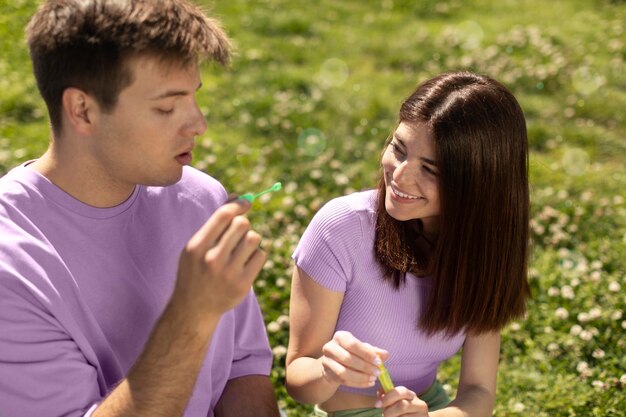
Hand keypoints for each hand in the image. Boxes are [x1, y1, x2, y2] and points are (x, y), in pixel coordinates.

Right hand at [172, 198, 265, 321]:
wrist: (194, 308)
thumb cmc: (196, 269)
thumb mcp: (196, 246)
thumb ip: (215, 222)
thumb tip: (237, 196)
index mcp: (197, 246)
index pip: (224, 215)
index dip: (238, 204)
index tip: (247, 202)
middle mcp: (212, 259)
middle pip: (242, 224)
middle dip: (243, 224)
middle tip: (238, 234)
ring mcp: (228, 273)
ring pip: (254, 238)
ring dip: (251, 239)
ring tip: (241, 249)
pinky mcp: (243, 284)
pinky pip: (261, 255)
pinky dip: (256, 255)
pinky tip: (246, 262)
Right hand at [320, 330, 387, 388]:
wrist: (333, 362)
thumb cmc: (351, 352)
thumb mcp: (362, 348)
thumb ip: (374, 351)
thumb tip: (386, 354)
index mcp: (340, 336)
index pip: (353, 344)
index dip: (366, 354)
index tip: (379, 362)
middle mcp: (330, 347)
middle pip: (347, 358)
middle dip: (365, 367)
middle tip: (378, 372)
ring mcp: (327, 361)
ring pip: (344, 372)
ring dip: (361, 377)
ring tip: (373, 378)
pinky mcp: (327, 374)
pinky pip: (343, 381)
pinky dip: (358, 384)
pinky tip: (368, 383)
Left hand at [376, 386, 428, 416]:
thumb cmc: (404, 412)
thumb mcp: (397, 402)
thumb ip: (388, 396)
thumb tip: (380, 391)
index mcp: (412, 395)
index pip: (401, 391)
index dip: (387, 397)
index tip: (377, 404)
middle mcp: (419, 404)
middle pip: (402, 405)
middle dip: (389, 411)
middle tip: (384, 415)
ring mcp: (422, 415)